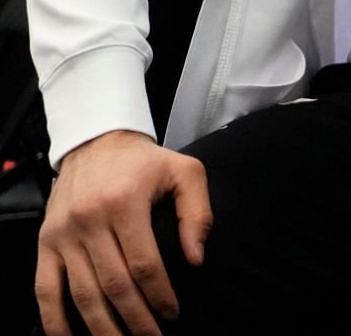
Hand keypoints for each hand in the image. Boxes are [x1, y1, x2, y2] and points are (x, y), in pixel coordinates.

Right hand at [35, 130, 212, 335]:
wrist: (95, 142)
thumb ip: (197, 214)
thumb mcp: (185, 172)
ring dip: (102, 326)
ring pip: (81, 293)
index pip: (144, 263)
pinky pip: (45, 289)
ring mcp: (62, 235)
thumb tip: (196, 259)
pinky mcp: (45, 243)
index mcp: (124, 203)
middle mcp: (89, 221)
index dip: (159, 295)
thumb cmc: (145, 163)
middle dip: (135, 319)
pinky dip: (55, 319)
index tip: (172, 313)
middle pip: (113, 285)